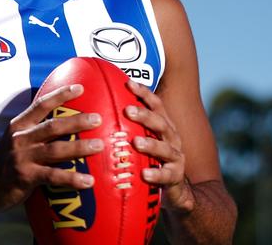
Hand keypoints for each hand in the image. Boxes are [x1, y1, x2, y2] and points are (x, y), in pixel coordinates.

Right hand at [0, 84, 102, 211]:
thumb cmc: (7, 161)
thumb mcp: (16, 138)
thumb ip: (35, 129)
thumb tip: (65, 121)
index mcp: (19, 125)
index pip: (40, 105)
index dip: (60, 95)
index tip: (79, 87)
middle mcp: (20, 138)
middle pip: (52, 126)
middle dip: (76, 121)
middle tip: (97, 118)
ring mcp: (23, 157)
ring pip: (55, 150)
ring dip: (79, 147)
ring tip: (99, 146)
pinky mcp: (26, 177)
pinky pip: (53, 177)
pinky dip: (72, 178)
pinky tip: (88, 181)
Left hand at [125, 79, 195, 212]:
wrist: (174, 189)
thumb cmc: (150, 158)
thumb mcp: (141, 138)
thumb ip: (126, 125)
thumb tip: (96, 106)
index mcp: (163, 125)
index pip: (156, 105)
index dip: (144, 93)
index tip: (128, 83)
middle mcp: (171, 138)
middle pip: (160, 123)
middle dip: (145, 115)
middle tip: (128, 110)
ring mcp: (175, 157)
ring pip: (165, 148)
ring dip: (151, 144)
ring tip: (136, 143)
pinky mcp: (175, 176)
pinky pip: (166, 175)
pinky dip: (156, 174)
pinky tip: (145, 174)